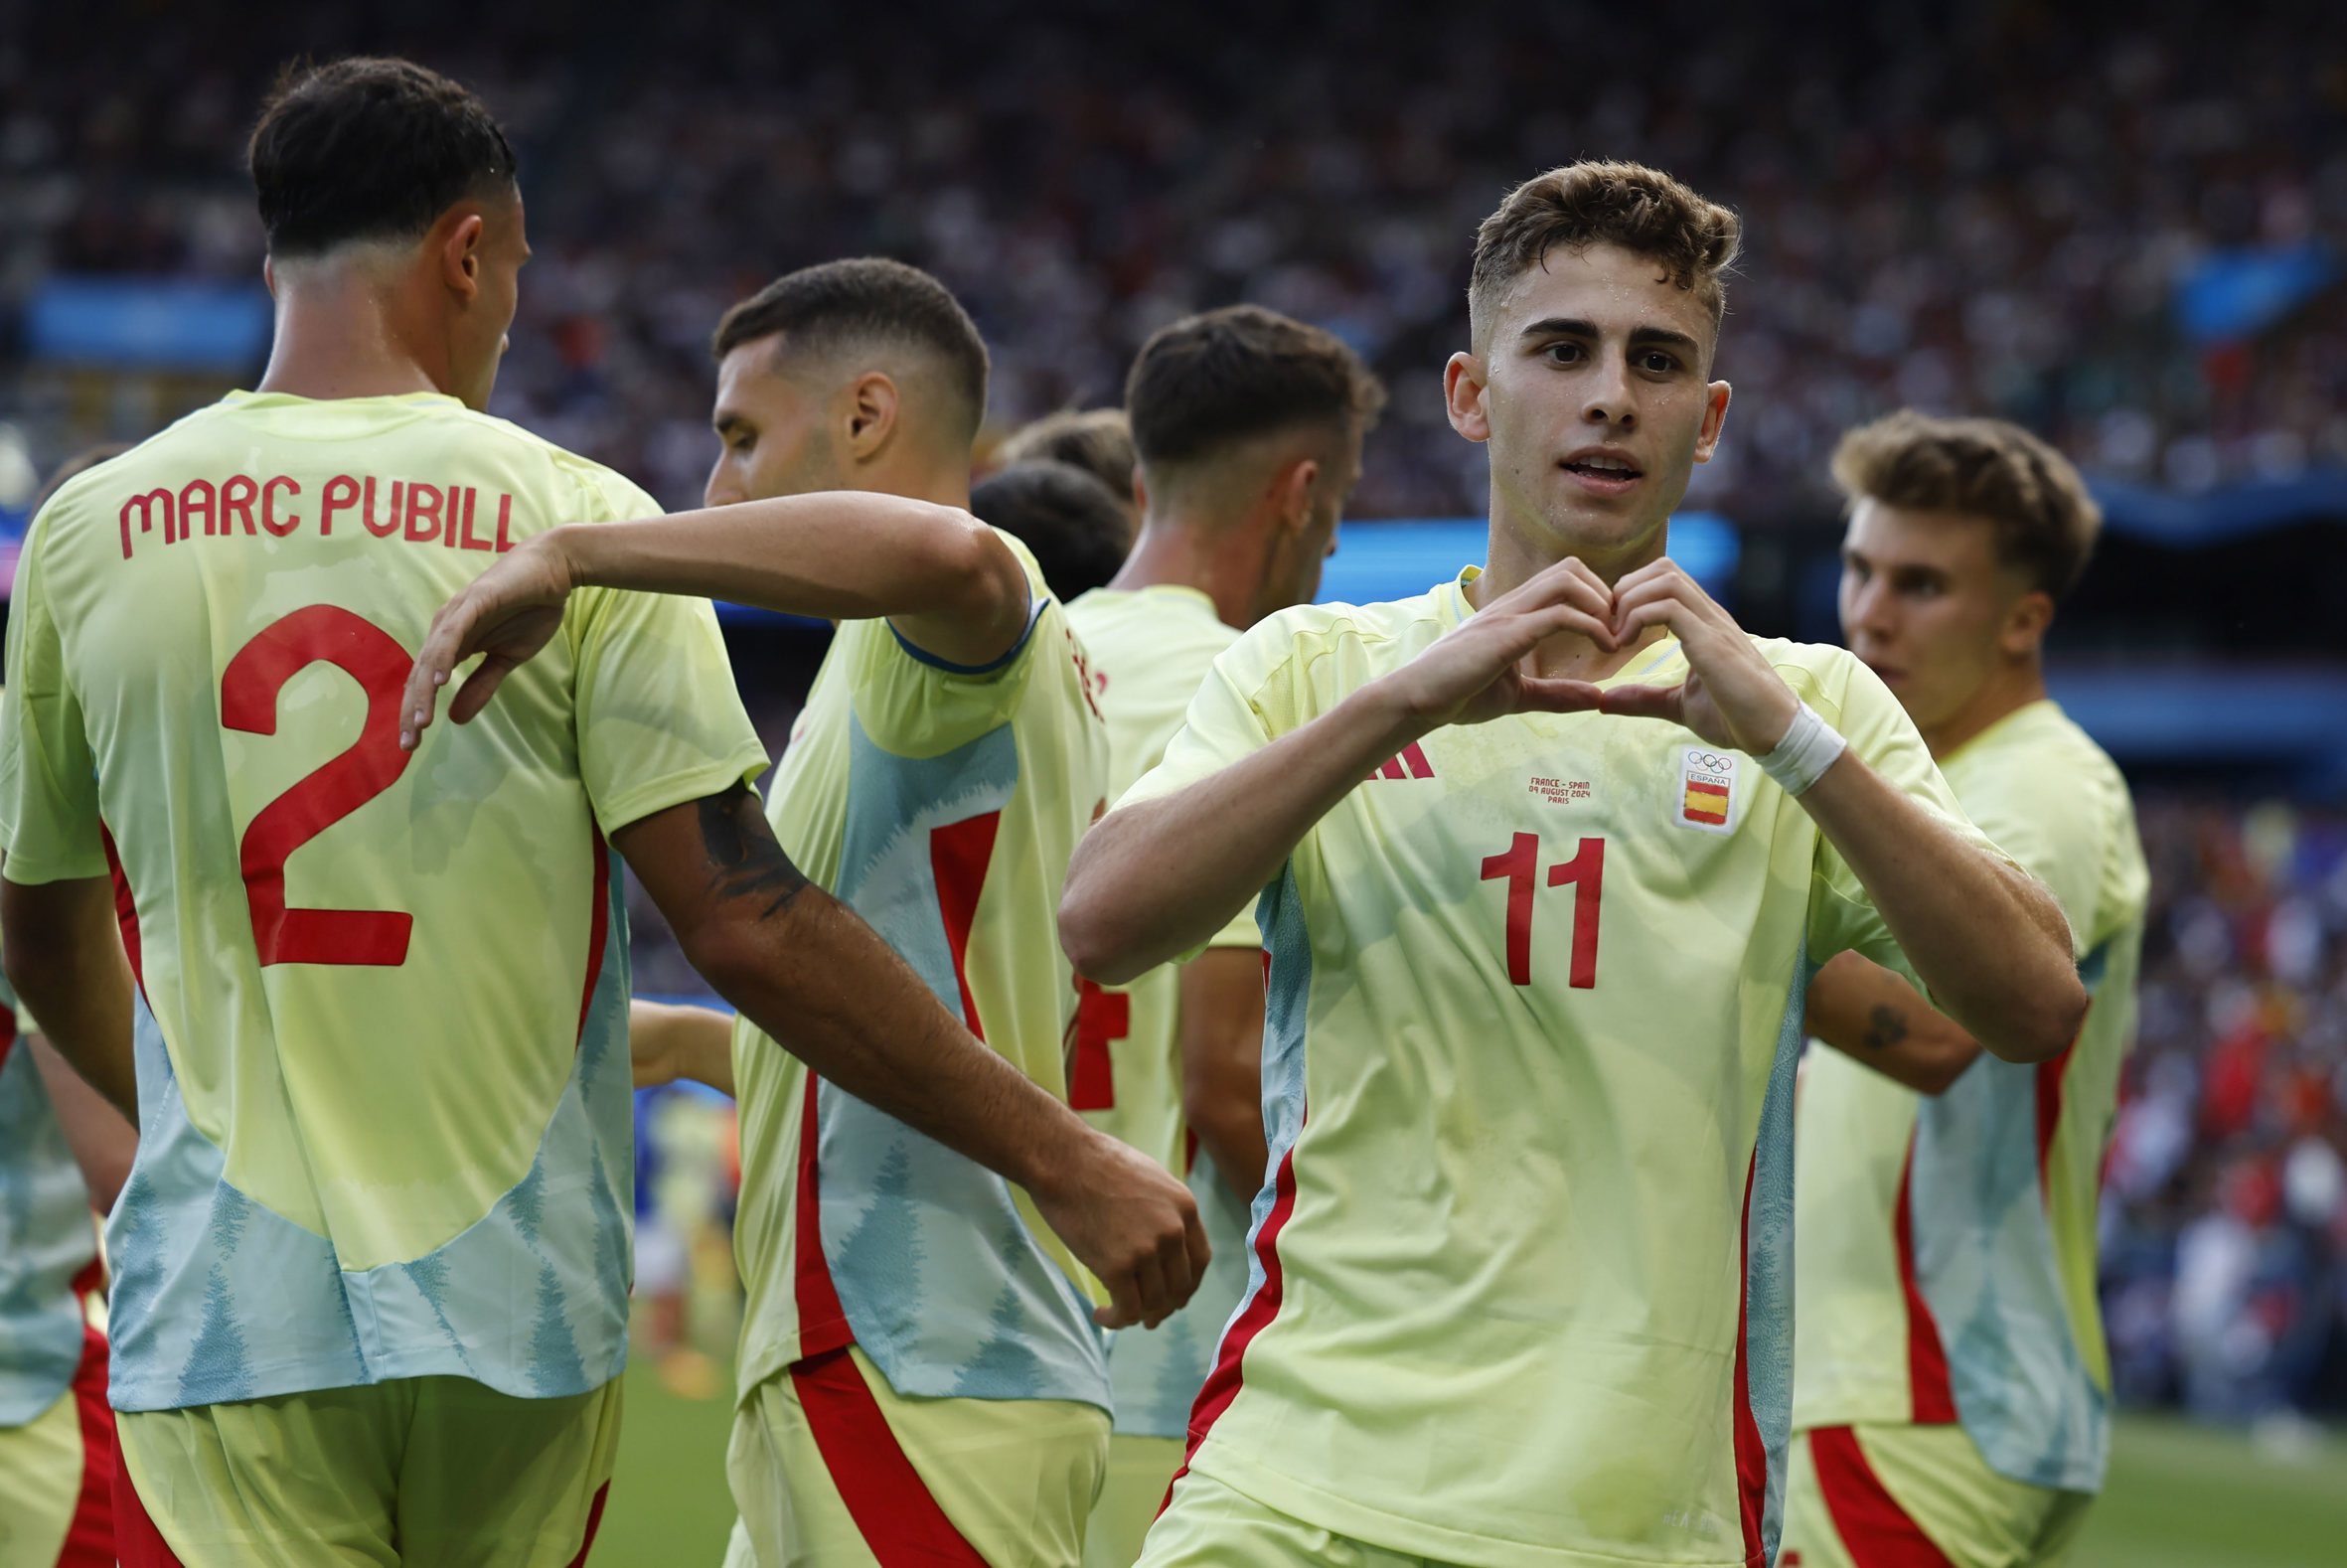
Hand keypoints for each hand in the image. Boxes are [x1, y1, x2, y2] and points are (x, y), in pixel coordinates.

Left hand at [399, 530, 577, 750]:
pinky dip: (444, 656)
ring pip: (432, 657)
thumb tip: (455, 719)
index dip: (415, 712)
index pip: (424, 683)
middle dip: (411, 709)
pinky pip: (454, 632)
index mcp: (451, 643)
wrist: (554, 570)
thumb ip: (481, 685)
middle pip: (419, 674)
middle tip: (409, 743)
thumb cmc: (530, 610)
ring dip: (424, 691)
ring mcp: (457, 614)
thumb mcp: (507, 659)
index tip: (411, 745)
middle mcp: (445, 629)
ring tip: (422, 721)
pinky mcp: (475, 601)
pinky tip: (440, 680)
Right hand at [1029, 1130, 1209, 1329]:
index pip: (1200, 1260)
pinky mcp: (1117, 1267)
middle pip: (1180, 1287)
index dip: (1188, 1284)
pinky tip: (1101, 1315)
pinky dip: (1116, 1320)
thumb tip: (1164, 1243)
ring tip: (1117, 1314)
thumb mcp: (1150, 1177)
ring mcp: (1147, 1250)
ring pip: (1154, 1303)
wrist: (1062, 1159)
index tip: (1174, 1296)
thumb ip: (1164, 1210)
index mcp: (1185, 1206)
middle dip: (1164, 1307)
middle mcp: (1173, 1231)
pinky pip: (1127, 1309)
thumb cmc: (1096, 1163)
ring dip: (1138, 1316)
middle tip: (1148, 1316)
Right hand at [1378, 555, 1617, 730]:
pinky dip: (1592, 627)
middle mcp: (1512, 605)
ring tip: (1612, 639)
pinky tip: (1604, 650)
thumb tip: (1594, 698)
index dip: (1596, 597)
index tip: (1611, 632)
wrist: (1415, 700)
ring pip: (1568, 580)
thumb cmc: (1457, 694)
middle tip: (1616, 632)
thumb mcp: (1516, 694)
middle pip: (1570, 567)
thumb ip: (1554, 694)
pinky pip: (1560, 615)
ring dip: (1601, 605)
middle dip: (1605, 595)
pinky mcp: (1506, 634)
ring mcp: (1508, 615)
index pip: (1563, 578)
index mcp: (1513, 612)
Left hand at [1597, 558, 1798, 753]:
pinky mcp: (1712, 643)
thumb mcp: (1678, 705)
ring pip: (1665, 578)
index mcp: (1703, 623)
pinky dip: (1637, 618)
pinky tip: (1626, 646)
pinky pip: (1668, 608)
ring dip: (1630, 601)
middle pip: (1663, 568)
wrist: (1775, 733)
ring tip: (1617, 638)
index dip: (1630, 595)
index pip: (1665, 578)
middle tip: (1609, 629)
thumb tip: (1605, 700)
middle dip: (1625, 590)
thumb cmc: (1736, 717)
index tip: (1613, 629)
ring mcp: (1713, 625)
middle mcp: (1709, 615)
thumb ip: (1643, 698)